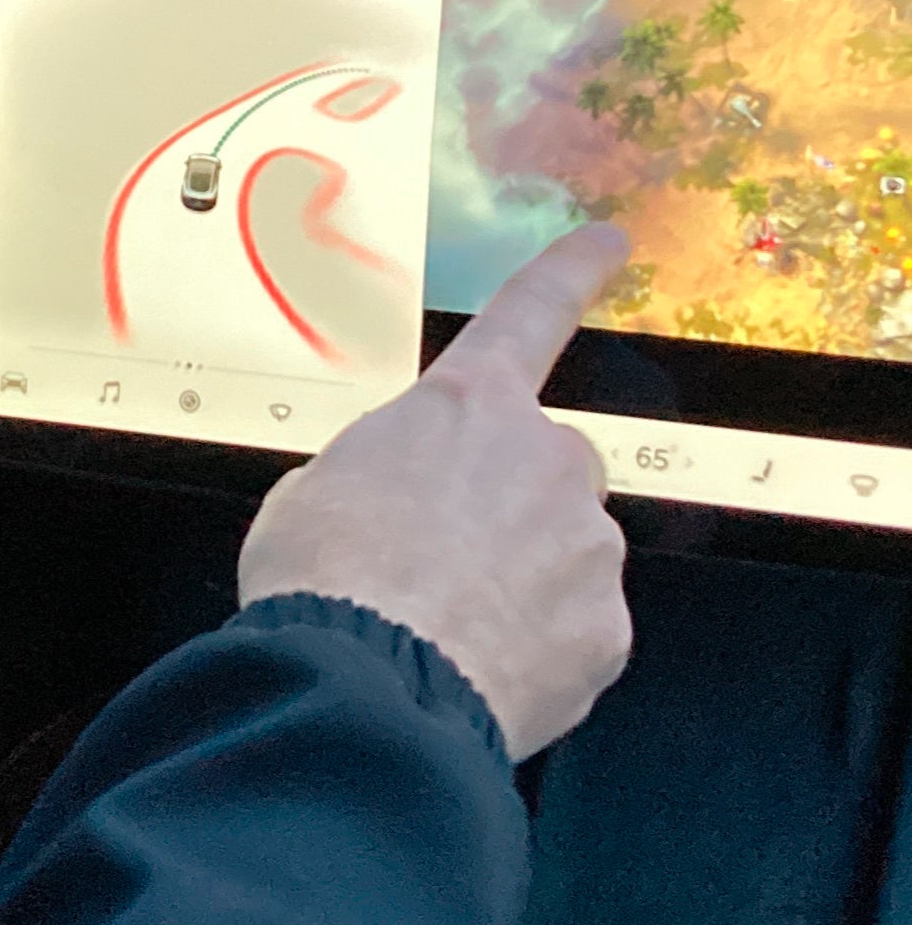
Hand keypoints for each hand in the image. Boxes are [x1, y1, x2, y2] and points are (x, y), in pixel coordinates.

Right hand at [237, 223, 633, 760]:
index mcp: (466, 407)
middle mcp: (545, 459)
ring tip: (442, 625)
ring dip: (518, 579)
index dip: (569, 273)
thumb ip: (380, 474)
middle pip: (545, 466)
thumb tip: (396, 506)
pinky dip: (535, 646)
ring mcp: (585, 546)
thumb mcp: (314, 491)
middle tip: (436, 556)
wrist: (365, 683)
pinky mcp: (605, 631)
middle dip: (508, 502)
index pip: (527, 316)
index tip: (610, 241)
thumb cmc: (324, 575)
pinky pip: (574, 628)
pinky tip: (474, 666)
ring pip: (562, 551)